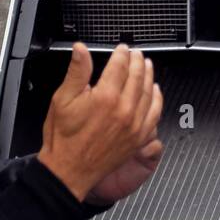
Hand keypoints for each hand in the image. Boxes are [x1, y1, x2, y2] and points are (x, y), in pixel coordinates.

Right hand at [38, 42, 162, 199]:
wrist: (69, 171)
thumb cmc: (64, 139)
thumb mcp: (62, 99)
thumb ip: (77, 71)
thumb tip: (81, 49)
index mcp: (105, 97)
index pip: (120, 66)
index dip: (122, 54)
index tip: (122, 48)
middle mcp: (124, 110)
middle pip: (137, 76)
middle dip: (137, 61)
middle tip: (136, 53)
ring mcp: (134, 125)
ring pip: (148, 92)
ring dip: (148, 76)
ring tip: (147, 66)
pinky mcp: (139, 138)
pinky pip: (154, 113)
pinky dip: (157, 99)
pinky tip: (155, 91)